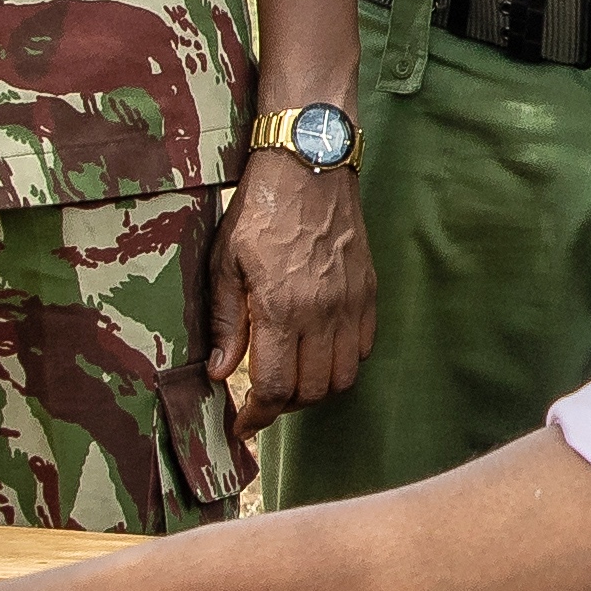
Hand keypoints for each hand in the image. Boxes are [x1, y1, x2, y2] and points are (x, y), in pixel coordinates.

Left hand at [216, 142, 370, 418]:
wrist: (310, 165)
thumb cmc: (259, 210)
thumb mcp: (225, 262)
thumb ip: (226, 322)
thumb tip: (221, 373)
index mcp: (282, 308)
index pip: (276, 387)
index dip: (257, 416)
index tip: (243, 425)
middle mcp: (323, 313)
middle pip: (312, 391)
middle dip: (284, 405)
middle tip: (263, 397)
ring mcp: (352, 304)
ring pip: (343, 377)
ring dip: (316, 388)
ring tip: (292, 376)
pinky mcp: (369, 292)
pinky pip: (364, 348)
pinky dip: (343, 362)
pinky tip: (319, 350)